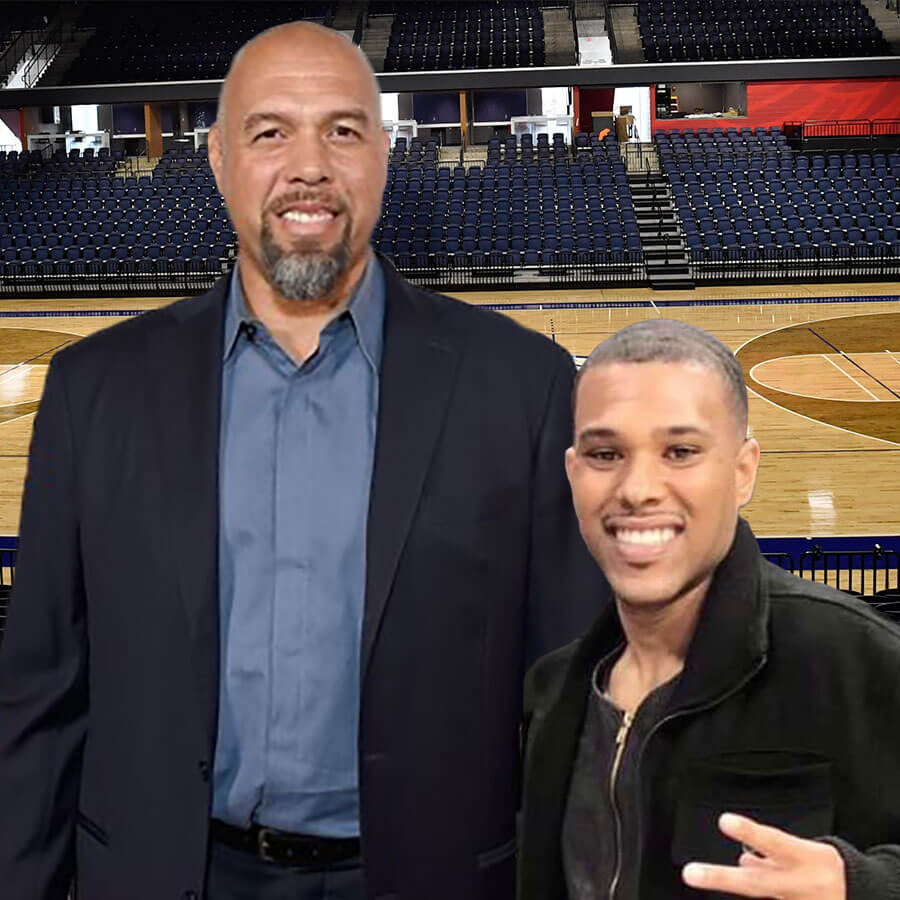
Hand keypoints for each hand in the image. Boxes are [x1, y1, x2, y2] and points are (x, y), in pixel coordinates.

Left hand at [682, 812, 845, 898]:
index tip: (724, 820)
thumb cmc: (823, 866)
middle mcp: (799, 884)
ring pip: (759, 894)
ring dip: (736, 883)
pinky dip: (761, 892)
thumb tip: (742, 858)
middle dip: (720, 878)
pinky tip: (751, 870)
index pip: (772, 841)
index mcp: (804, 857)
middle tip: (690, 873)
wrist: (857, 895)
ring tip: (711, 875)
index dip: (749, 831)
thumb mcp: (802, 850)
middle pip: (755, 883)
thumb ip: (771, 852)